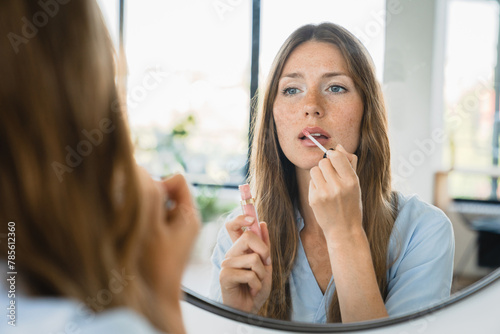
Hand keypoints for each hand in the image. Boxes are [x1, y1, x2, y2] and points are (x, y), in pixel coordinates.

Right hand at [138, 169, 199, 309]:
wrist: (154, 298)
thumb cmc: (153, 265)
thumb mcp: (151, 226)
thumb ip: (150, 196)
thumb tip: (142, 169)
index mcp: (189, 214)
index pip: (177, 180)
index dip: (160, 184)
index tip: (148, 205)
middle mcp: (184, 219)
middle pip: (166, 190)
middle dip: (150, 199)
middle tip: (143, 222)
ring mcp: (174, 228)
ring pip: (157, 204)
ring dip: (145, 211)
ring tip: (141, 232)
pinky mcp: (164, 236)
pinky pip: (153, 217)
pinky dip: (144, 222)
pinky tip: (139, 237)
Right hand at [219, 215, 271, 313]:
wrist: (249, 310)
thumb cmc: (255, 288)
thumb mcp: (265, 265)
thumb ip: (264, 245)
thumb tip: (262, 223)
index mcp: (239, 249)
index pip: (232, 227)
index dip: (240, 218)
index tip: (252, 218)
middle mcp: (231, 254)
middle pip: (248, 237)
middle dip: (264, 250)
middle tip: (266, 264)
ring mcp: (226, 264)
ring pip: (253, 258)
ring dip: (261, 274)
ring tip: (256, 283)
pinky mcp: (225, 275)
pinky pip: (249, 274)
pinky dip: (256, 284)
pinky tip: (251, 290)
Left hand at [308, 144, 362, 237]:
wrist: (343, 230)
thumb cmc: (351, 204)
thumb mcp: (356, 184)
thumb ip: (349, 164)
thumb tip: (338, 146)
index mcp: (351, 181)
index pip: (336, 156)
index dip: (333, 154)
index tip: (334, 158)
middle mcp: (338, 186)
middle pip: (323, 162)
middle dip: (326, 166)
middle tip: (331, 176)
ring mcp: (324, 193)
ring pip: (315, 170)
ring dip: (319, 174)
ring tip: (327, 184)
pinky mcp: (314, 199)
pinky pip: (311, 181)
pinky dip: (316, 184)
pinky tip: (323, 194)